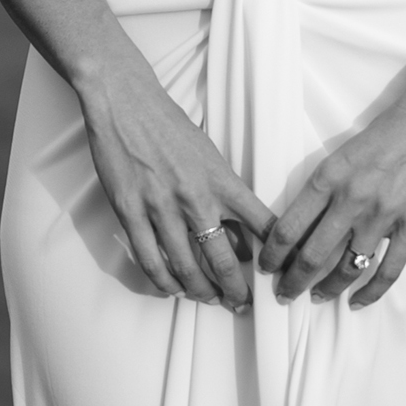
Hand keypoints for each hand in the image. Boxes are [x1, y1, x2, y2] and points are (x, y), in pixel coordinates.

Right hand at [77, 46, 271, 309]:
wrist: (125, 103)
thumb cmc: (169, 125)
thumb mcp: (209, 154)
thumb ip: (224, 191)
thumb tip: (238, 230)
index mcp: (222, 180)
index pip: (262, 224)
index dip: (275, 255)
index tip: (280, 273)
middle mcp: (196, 198)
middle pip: (224, 259)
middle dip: (237, 288)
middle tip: (242, 302)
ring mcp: (161, 207)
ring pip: (186, 267)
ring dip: (201, 291)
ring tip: (209, 301)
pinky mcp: (130, 212)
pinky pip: (150, 260)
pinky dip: (163, 282)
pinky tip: (171, 289)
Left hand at [261, 57, 405, 311]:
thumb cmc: (389, 129)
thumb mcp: (344, 152)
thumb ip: (326, 186)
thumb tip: (305, 222)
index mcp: (328, 177)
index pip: (288, 227)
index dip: (273, 255)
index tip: (266, 267)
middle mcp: (351, 200)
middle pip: (312, 256)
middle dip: (293, 282)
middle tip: (284, 294)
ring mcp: (384, 215)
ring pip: (348, 268)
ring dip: (329, 289)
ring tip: (318, 297)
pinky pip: (388, 270)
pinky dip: (371, 292)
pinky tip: (358, 302)